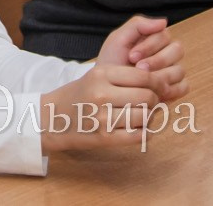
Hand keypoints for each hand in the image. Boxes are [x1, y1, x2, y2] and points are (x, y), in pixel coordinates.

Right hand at [38, 16, 184, 150]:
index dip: (157, 83)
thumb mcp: (97, 76)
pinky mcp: (104, 137)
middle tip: (149, 104)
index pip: (143, 76)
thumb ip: (125, 78)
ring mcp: (102, 117)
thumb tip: (161, 85)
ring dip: (149, 118)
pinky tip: (138, 129)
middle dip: (154, 101)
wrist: (50, 117)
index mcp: (100, 74)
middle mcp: (101, 94)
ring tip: (141, 116)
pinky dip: (145, 133)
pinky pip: (139, 136)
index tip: (160, 88)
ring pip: (145, 116)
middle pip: (147, 97)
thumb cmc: (79, 95)